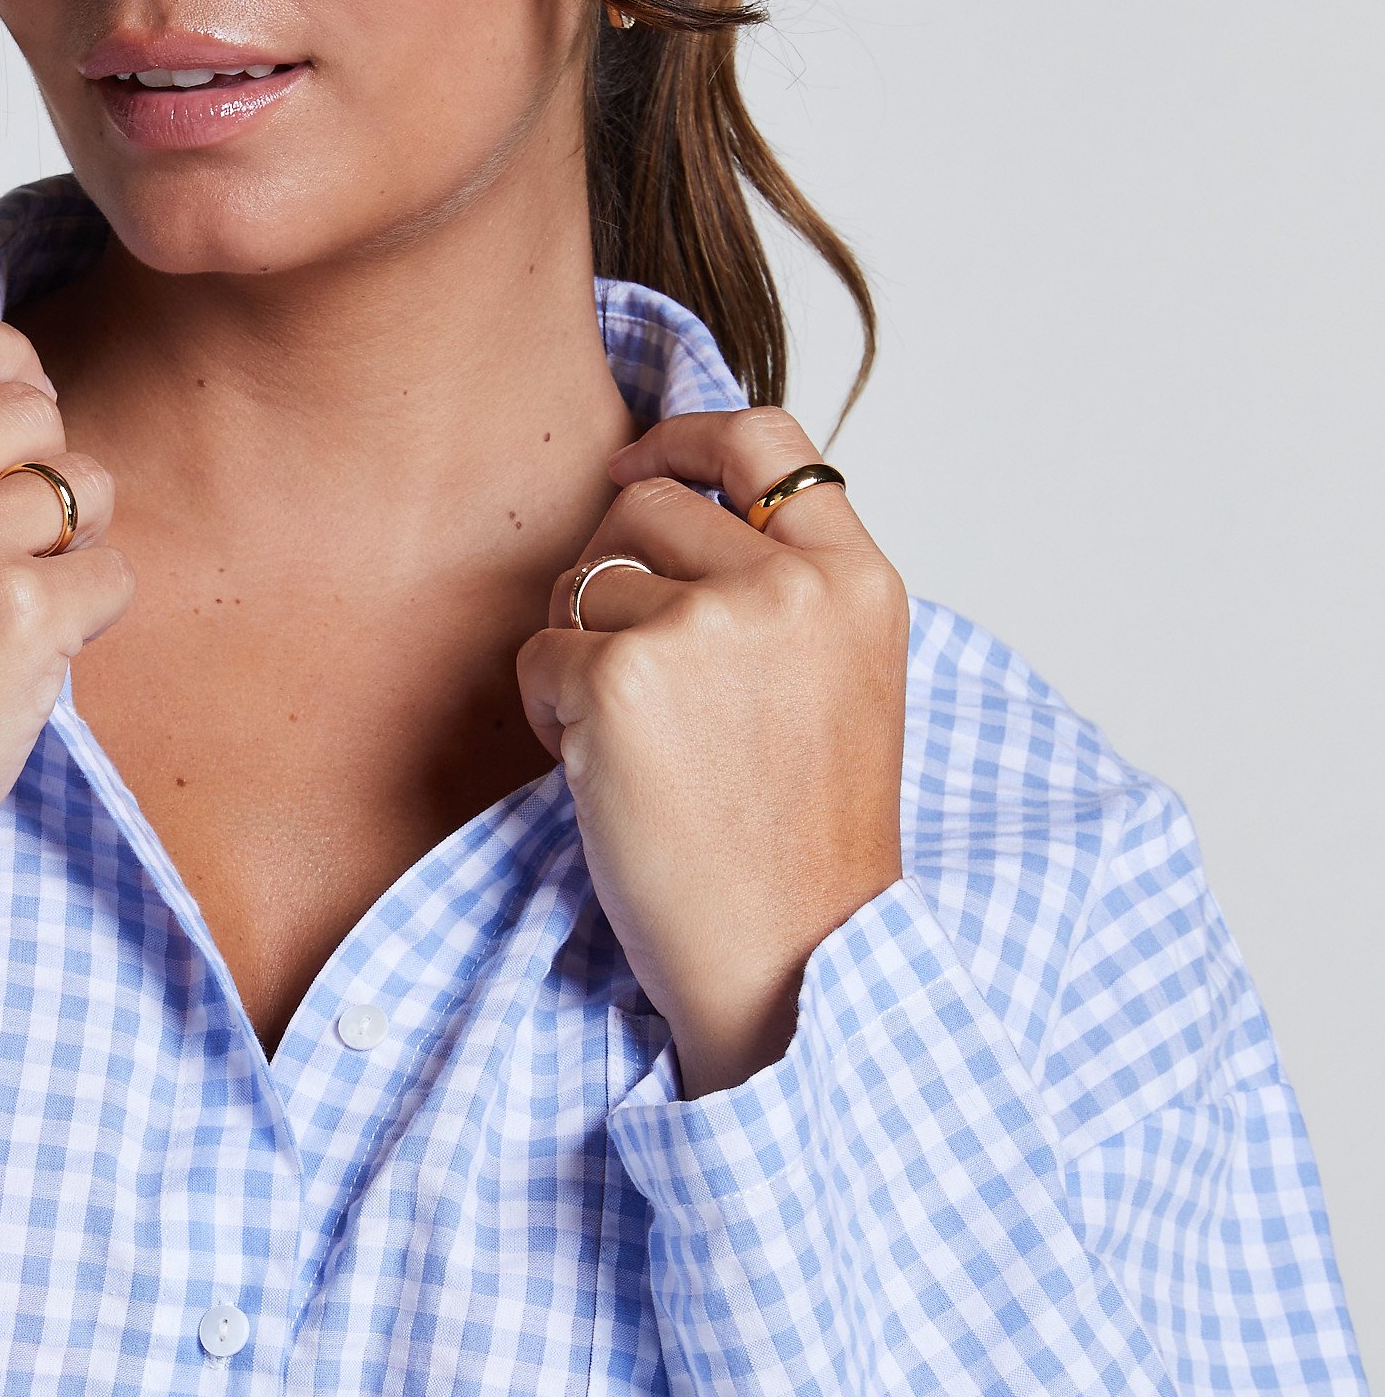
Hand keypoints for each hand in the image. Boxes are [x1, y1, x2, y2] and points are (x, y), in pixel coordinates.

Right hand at [0, 302, 131, 935]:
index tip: (17, 393)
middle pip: (30, 409)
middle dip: (45, 470)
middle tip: (18, 546)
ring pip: (85, 487)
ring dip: (75, 548)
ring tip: (18, 613)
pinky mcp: (20, 616)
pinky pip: (111, 575)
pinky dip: (90, 619)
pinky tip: (31, 664)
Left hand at [515, 407, 907, 1097]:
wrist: (791, 960)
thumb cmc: (800, 846)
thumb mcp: (839, 684)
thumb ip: (781, 590)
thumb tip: (663, 502)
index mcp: (857, 581)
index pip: (765, 440)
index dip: (684, 437)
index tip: (636, 465)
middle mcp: (788, 586)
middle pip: (644, 508)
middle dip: (611, 579)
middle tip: (633, 682)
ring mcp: (706, 626)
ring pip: (583, 582)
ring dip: (579, 653)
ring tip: (636, 746)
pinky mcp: (621, 681)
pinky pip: (538, 655)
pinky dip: (545, 713)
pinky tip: (600, 777)